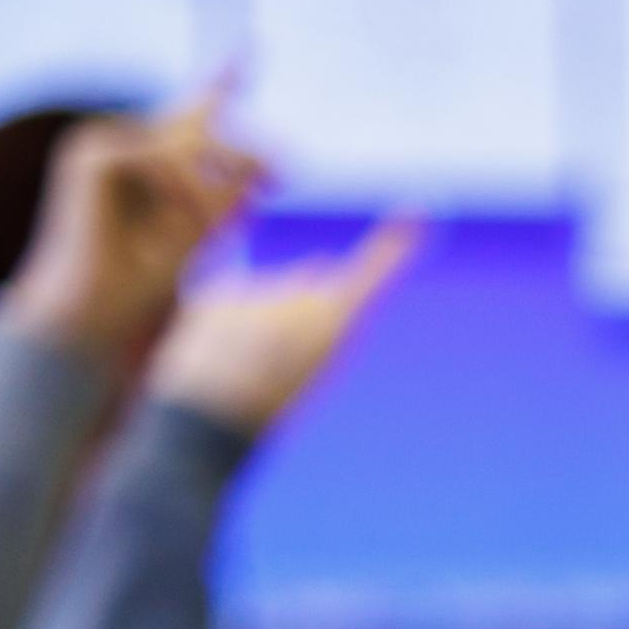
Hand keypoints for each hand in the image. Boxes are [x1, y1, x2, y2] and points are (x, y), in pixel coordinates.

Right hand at [7, 80, 266, 359]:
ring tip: (210, 234)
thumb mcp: (205, 231)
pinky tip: (179, 221)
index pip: (195, 113)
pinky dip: (179, 192)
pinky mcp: (91, 155)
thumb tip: (278, 157)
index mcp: (152, 161)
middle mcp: (125, 142)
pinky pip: (159, 159)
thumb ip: (232, 195)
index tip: (252, 48)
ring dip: (208, 194)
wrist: (95, 311)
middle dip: (242, 157)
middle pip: (201, 130)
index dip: (224, 80)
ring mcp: (102, 144)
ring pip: (185, 148)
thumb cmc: (143, 282)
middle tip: (281, 178)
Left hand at [148, 215, 419, 433]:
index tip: (416, 213)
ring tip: (246, 363)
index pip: (373, 272)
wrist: (212, 415)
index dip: (395, 244)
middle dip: (301, 303)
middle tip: (288, 353)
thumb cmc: (273, 400)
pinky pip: (229, 293)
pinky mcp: (217, 286)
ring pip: (264, 289)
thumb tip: (318, 262)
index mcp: (334, 320)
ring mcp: (257, 286)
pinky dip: (226, 316)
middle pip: (308, 281)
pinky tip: (219, 348)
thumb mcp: (315, 358)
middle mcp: (300, 293)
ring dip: (258, 316)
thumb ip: (320, 307)